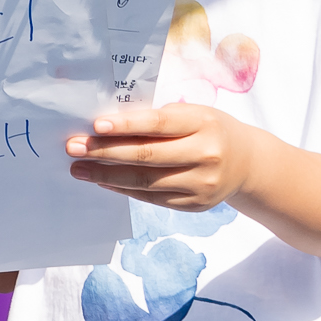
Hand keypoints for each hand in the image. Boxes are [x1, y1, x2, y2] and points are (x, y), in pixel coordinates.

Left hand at [67, 105, 256, 211]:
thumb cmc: (207, 130)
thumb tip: (104, 129)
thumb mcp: (191, 115)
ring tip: (78, 168)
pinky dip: (123, 188)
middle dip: (105, 152)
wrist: (248, 163)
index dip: (126, 126)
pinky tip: (102, 180)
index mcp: (203, 124)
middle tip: (72, 147)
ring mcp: (202, 184)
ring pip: (146, 182)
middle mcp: (206, 155)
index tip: (95, 126)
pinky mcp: (195, 205)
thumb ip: (156, 121)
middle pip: (147, 156)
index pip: (159, 125)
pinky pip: (151, 198)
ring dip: (106, 174)